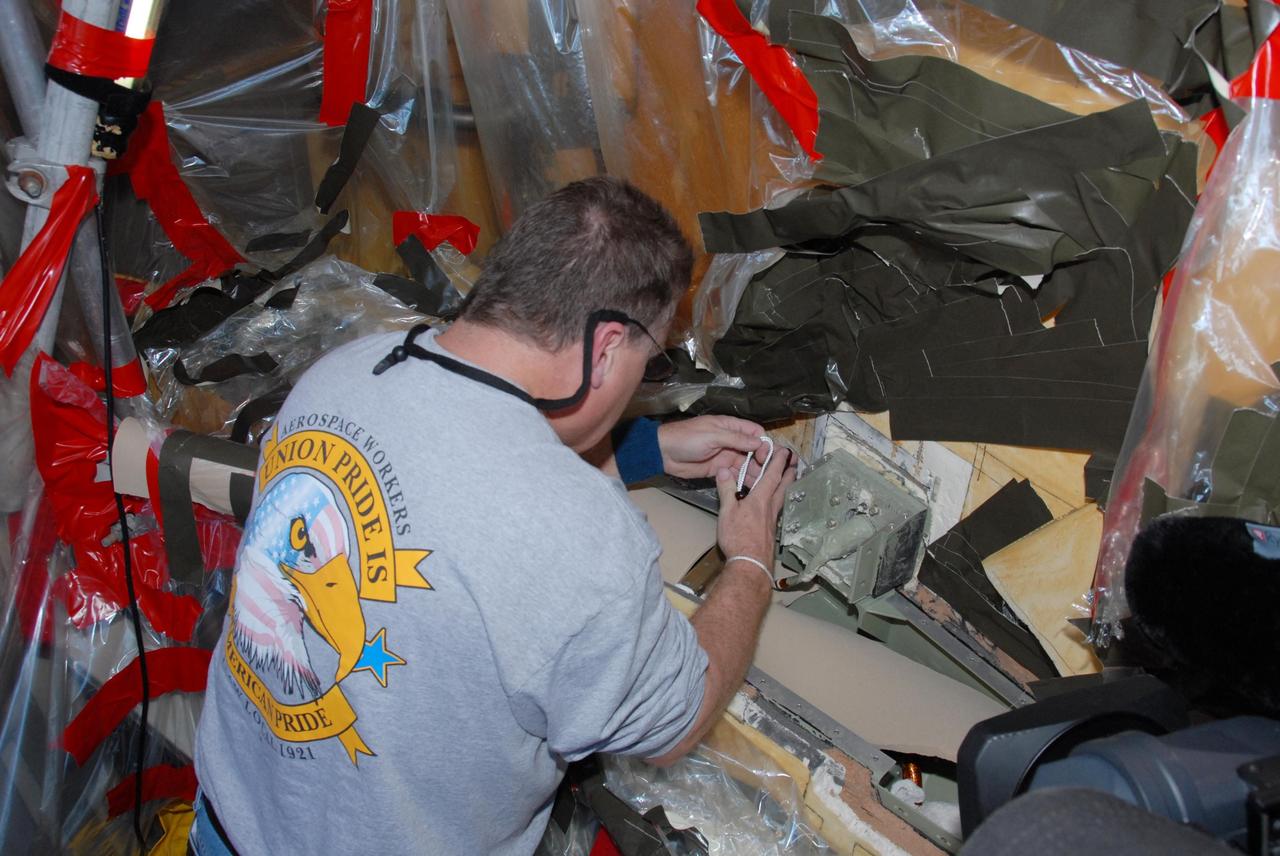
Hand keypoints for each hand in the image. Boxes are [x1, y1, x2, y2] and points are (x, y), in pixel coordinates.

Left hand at [658, 415, 767, 479]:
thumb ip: (736, 439)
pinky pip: (736, 474)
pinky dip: (744, 479)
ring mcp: (725, 456)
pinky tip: (752, 487)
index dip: (763, 443)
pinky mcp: (719, 470)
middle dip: (763, 460)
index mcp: (730, 427)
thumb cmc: (686, 438)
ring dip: (756, 472)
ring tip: (765, 483)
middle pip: (754, 450)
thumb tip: (758, 441)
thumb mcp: (713, 435)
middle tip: (771, 473)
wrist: (664, 453)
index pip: (754, 432)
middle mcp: (731, 441)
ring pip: (747, 463)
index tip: (766, 455)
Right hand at [714, 448, 797, 570]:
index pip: (773, 475)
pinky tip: (773, 503)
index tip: (784, 450)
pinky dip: (777, 499)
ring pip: (781, 497)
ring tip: (787, 478)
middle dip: (789, 471)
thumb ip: (726, 490)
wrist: (750, 563)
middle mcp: (770, 508)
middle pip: (783, 485)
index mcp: (761, 499)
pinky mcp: (770, 530)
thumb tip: (723, 470)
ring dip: (786, 485)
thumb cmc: (738, 537)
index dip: (778, 461)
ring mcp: (772, 520)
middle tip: (795, 461)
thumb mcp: (727, 512)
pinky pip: (776, 509)